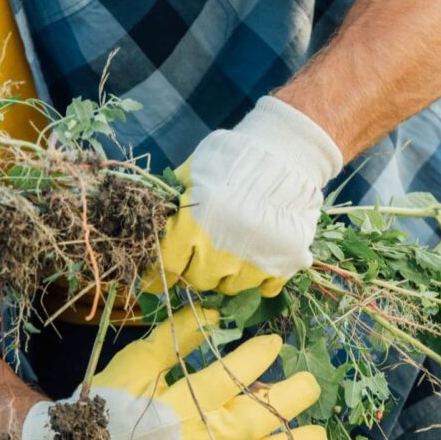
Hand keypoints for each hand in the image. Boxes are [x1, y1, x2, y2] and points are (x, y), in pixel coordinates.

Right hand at [21, 307, 327, 439]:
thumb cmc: (108, 406)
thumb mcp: (137, 364)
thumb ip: (175, 340)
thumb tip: (215, 316)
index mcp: (183, 405)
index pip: (233, 377)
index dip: (258, 357)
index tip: (274, 343)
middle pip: (258, 420)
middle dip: (290, 398)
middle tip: (310, 384)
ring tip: (318, 437)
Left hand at [144, 96, 342, 297]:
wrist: (288, 151)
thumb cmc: (233, 158)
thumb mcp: (193, 172)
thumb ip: (173, 202)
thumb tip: (153, 227)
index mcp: (195, 225)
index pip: (169, 266)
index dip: (162, 270)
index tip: (162, 272)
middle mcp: (222, 251)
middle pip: (198, 280)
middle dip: (195, 269)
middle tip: (201, 253)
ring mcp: (256, 261)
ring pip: (230, 288)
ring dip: (226, 275)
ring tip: (230, 253)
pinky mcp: (285, 263)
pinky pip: (266, 288)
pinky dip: (259, 279)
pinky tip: (257, 260)